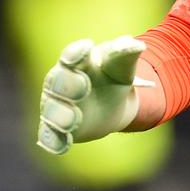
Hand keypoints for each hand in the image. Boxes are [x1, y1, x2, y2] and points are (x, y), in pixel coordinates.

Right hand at [38, 36, 151, 154]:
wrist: (113, 103)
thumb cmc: (113, 77)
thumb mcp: (122, 65)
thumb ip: (126, 54)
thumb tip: (139, 45)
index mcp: (75, 62)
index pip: (71, 54)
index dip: (76, 52)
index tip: (87, 47)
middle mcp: (59, 83)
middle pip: (57, 81)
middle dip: (68, 84)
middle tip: (84, 85)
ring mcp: (56, 106)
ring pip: (51, 110)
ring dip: (60, 115)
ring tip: (74, 119)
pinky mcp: (58, 129)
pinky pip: (49, 136)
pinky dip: (54, 141)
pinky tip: (62, 145)